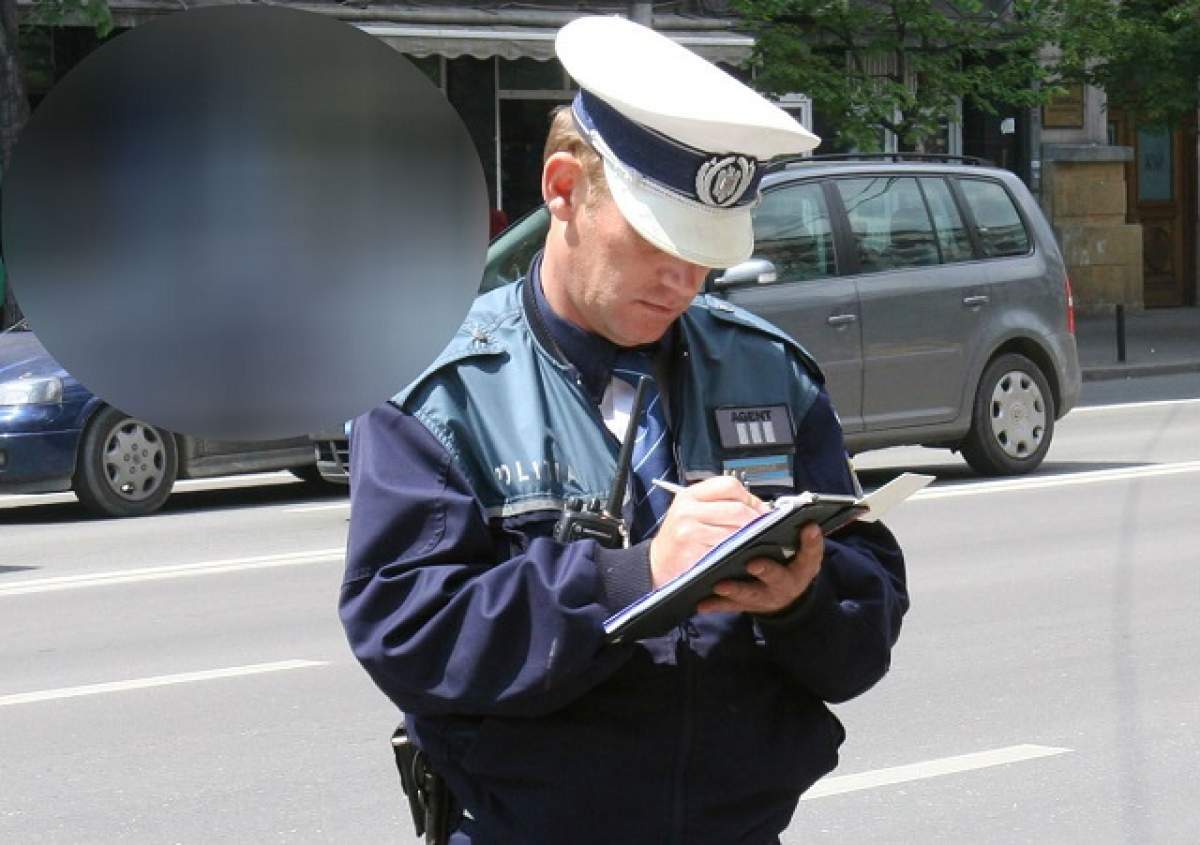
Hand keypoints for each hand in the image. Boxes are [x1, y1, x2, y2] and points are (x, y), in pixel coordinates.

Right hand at [648, 476, 767, 588]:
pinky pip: (727, 549)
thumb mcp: (692, 511)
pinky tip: (738, 553)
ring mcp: (689, 531)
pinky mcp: (693, 552)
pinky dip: (738, 551)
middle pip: (736, 508)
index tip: (758, 509)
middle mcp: (687, 510)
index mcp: (689, 495)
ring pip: (735, 530)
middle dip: (755, 520)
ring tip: (751, 541)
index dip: (749, 497)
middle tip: (763, 529)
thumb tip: (759, 508)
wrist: (658, 563)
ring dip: (749, 538)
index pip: (729, 485)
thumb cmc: (679, 537)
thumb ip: (720, 504)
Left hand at [696, 522, 822, 615]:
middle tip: (753, 563)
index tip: (808, 527)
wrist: (785, 597)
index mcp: (801, 568)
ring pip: (750, 595)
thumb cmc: (791, 565)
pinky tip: (701, 603)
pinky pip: (729, 606)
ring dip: (735, 590)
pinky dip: (715, 605)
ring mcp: (764, 597)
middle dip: (766, 570)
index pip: (810, 555)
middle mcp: (783, 585)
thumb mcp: (804, 553)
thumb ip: (804, 539)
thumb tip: (805, 520)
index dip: (810, 543)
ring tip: (720, 584)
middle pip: (777, 578)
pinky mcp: (745, 605)